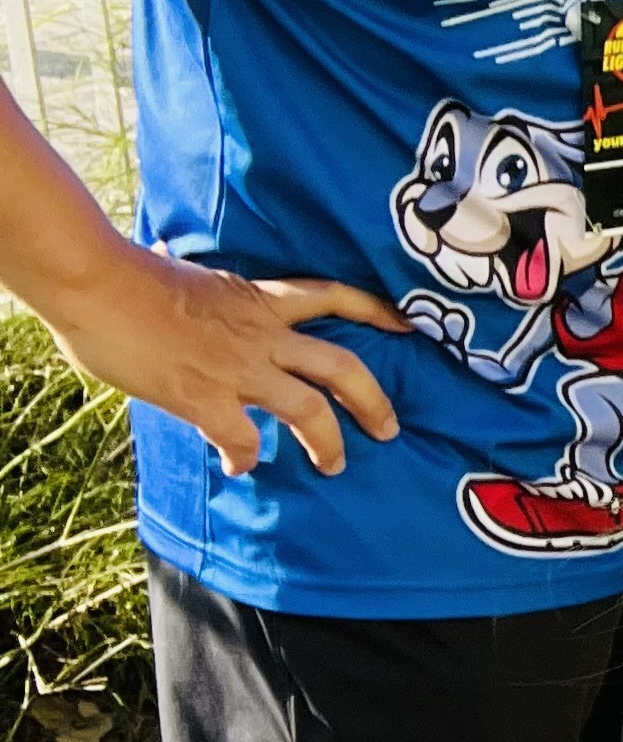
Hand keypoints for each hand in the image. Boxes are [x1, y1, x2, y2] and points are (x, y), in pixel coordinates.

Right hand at [38, 248, 403, 476]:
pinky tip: (238, 467)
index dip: (375, 310)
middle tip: (389, 428)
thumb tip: (179, 274)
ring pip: (309, 409)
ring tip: (335, 465)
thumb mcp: (191, 277)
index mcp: (259, 299)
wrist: (95, 282)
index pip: (333, 296)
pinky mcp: (204, 396)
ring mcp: (237, 367)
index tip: (407, 325)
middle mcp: (261, 333)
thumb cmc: (129, 275)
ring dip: (328, 442)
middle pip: (342, 366)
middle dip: (373, 400)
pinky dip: (243, 457)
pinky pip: (240, 438)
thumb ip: (207, 295)